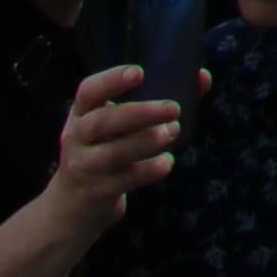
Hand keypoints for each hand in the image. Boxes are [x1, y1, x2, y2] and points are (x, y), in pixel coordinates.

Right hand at [46, 64, 182, 228]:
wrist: (74, 204)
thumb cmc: (107, 148)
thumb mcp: (118, 124)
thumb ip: (155, 101)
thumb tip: (202, 78)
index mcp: (82, 113)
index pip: (88, 91)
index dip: (111, 80)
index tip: (139, 73)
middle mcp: (76, 137)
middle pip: (101, 122)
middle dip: (139, 113)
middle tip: (174, 108)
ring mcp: (82, 166)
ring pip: (111, 154)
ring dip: (146, 142)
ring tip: (173, 132)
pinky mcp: (94, 192)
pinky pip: (122, 180)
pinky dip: (148, 171)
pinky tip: (167, 162)